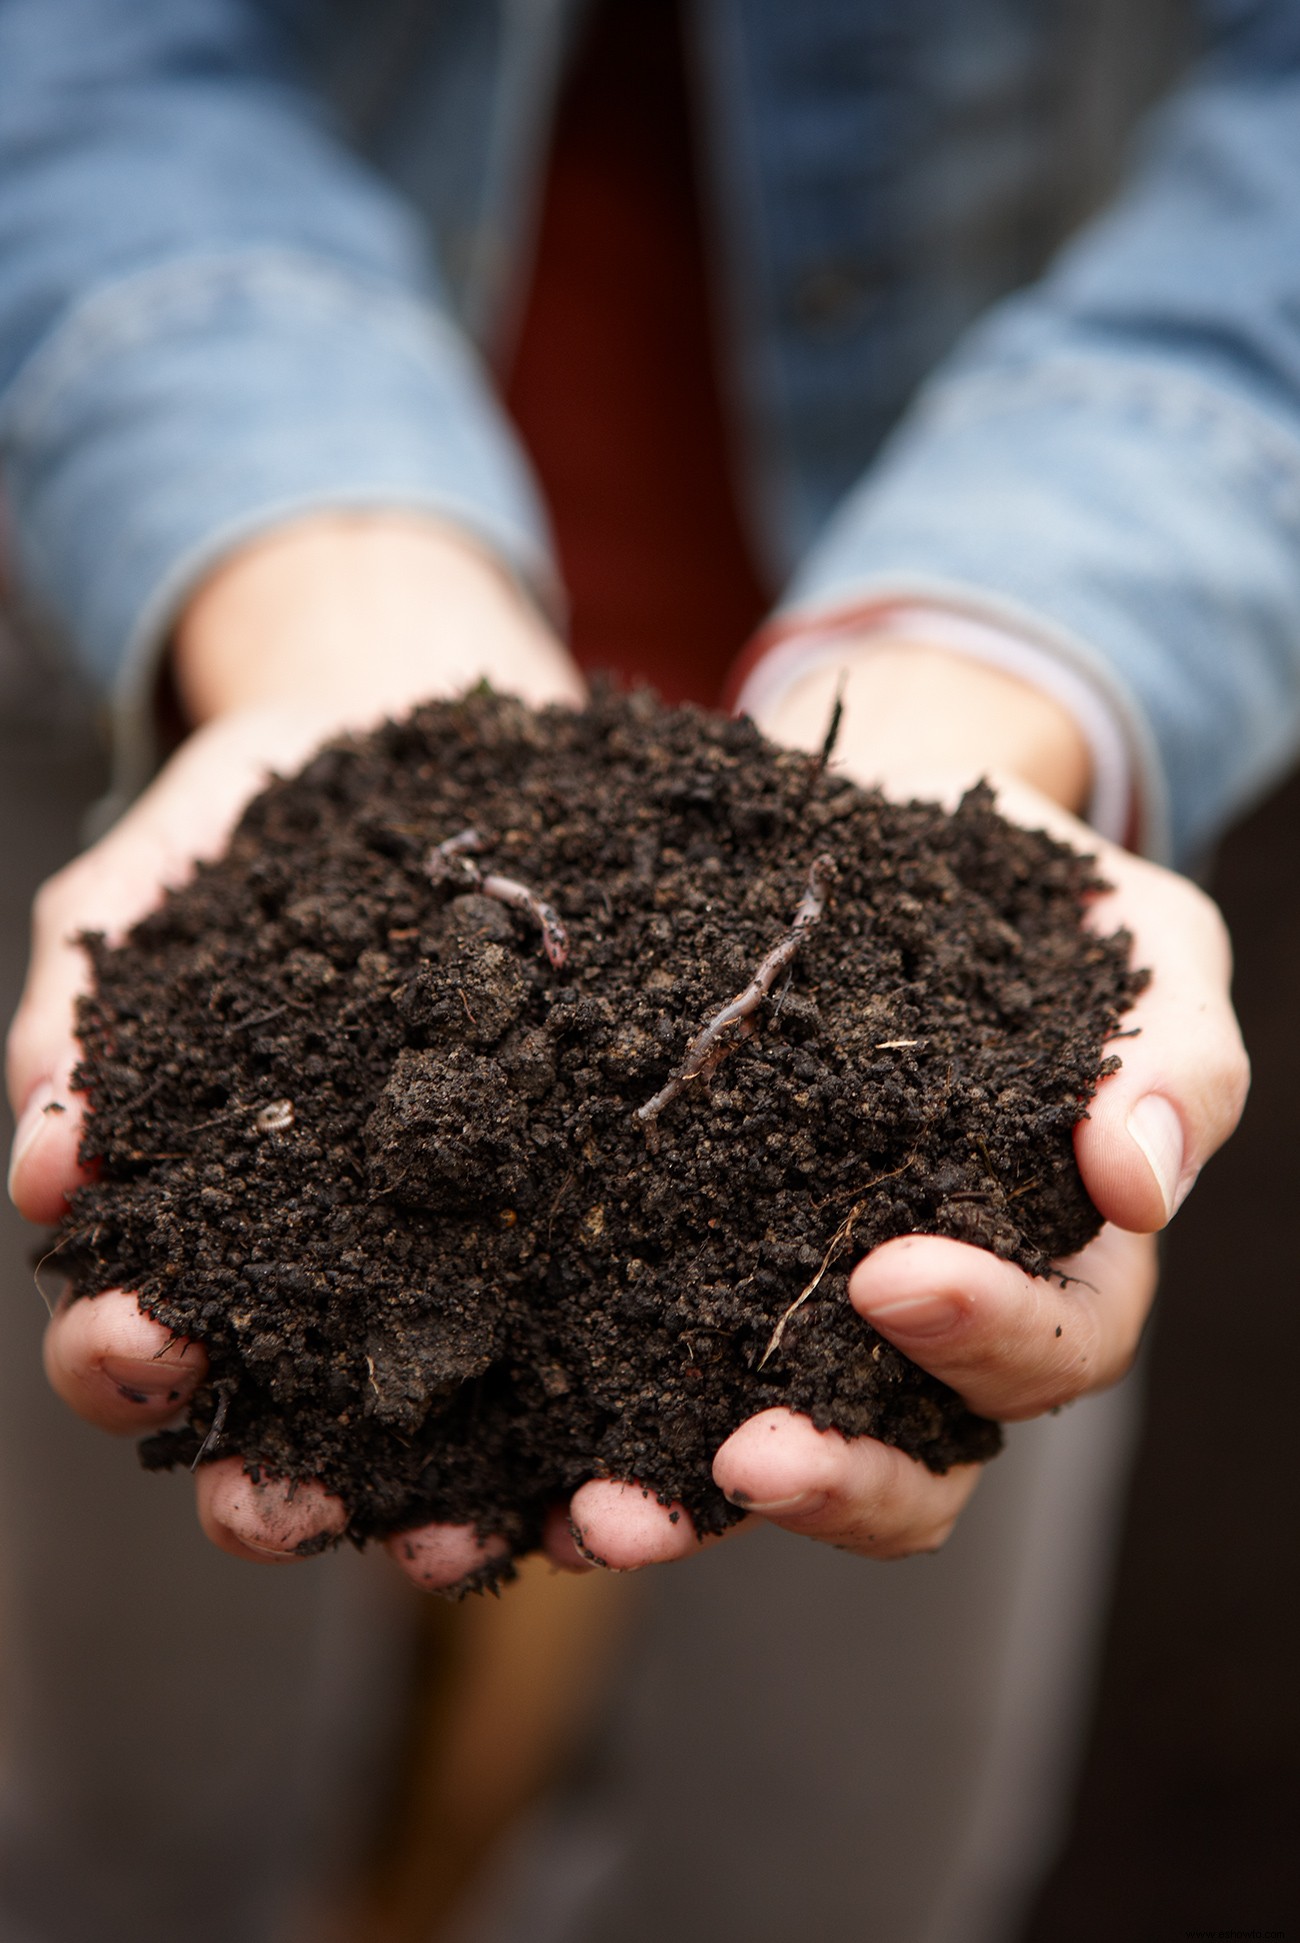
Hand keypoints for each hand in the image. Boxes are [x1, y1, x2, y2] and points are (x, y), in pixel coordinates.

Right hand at [8, 515, 593, 1589]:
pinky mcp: (579, 1235)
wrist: (414, 737)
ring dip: (432, 1509)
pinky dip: (594, 1427)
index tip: (149, 1343)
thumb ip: (88, 1004)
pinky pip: (587, 1355)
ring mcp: (455, 1263)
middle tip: (278, 1494)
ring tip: (457, 1540)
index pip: (137, 1333)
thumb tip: (43, 1143)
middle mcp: (324, 1266)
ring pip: (435, 1432)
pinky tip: (622, 1464)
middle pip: (272, 1422)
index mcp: (201, 1208)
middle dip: (263, 1482)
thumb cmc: (258, 817)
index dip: (124, 1363)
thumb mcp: (159, 887)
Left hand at [565, 644, 1248, 1567]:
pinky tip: (521, 1489)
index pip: (1052, 1345)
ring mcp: (810, 1318)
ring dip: (687, 1509)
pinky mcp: (698, 1282)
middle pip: (913, 1458)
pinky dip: (593, 1452)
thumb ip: (1173, 1060)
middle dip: (835, 1477)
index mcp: (1060, 1262)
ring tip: (597, 1520)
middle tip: (745, 1459)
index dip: (986, 1332)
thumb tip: (1140, 1180)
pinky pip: (655, 1390)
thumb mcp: (1143, 954)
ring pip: (770, 1457)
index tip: (891, 1275)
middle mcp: (936, 1323)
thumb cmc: (1035, 902)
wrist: (889, 829)